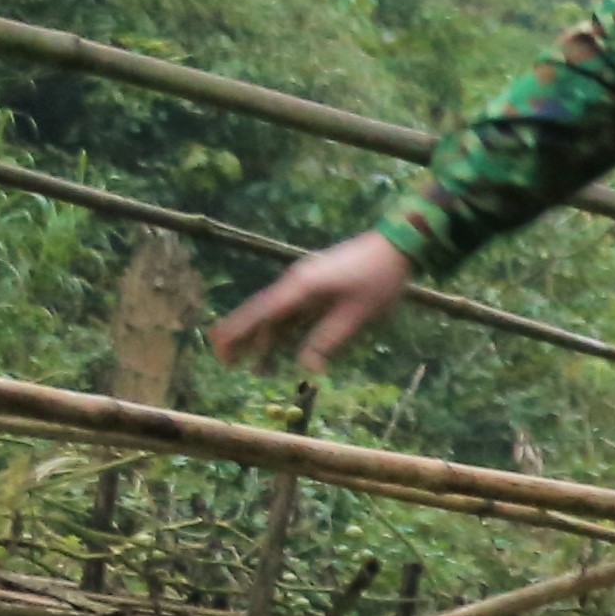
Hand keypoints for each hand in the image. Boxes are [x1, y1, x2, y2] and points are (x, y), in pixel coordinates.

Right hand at [214, 235, 413, 374]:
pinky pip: (293, 311)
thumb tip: (307, 366)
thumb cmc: (378, 279)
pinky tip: (280, 349)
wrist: (396, 246)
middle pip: (262, 314)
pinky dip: (285, 330)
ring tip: (257, 370)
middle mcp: (296, 283)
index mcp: (301, 287)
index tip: (218, 347)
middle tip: (228, 364)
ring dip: (267, 340)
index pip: (260, 312)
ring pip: (277, 315)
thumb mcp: (357, 315)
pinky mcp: (316, 285)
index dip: (237, 331)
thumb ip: (329, 339)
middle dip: (245, 339)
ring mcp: (305, 283)